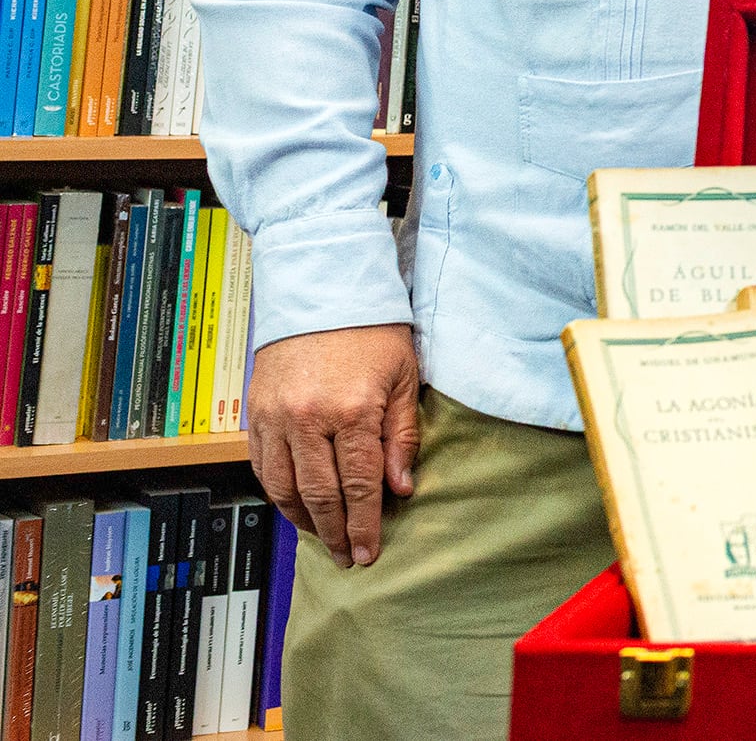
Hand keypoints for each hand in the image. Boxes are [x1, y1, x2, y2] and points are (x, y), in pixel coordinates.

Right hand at [247, 323, 421, 567]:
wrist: (321, 291)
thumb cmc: (372, 331)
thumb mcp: (404, 377)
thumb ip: (401, 436)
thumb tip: (401, 489)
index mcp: (351, 411)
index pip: (359, 485)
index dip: (366, 524)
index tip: (371, 553)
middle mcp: (308, 420)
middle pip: (320, 495)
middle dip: (337, 533)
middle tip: (350, 558)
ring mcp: (275, 418)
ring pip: (285, 488)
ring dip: (305, 520)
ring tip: (326, 539)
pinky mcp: (255, 414)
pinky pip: (263, 468)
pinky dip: (278, 494)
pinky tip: (297, 507)